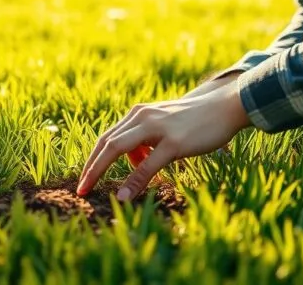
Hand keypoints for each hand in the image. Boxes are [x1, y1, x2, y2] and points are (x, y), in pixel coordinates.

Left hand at [76, 82, 250, 200]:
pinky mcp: (173, 141)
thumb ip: (145, 141)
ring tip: (92, 189)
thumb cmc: (193, 119)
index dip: (92, 158)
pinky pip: (147, 164)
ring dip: (101, 171)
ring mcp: (157, 128)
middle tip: (79, 189)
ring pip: (118, 149)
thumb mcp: (163, 126)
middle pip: (106, 142)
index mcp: (138, 114)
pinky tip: (124, 196)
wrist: (223, 106)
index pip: (107, 137)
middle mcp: (142, 116)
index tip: (83, 178)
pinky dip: (133, 181)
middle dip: (89, 166)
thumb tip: (132, 162)